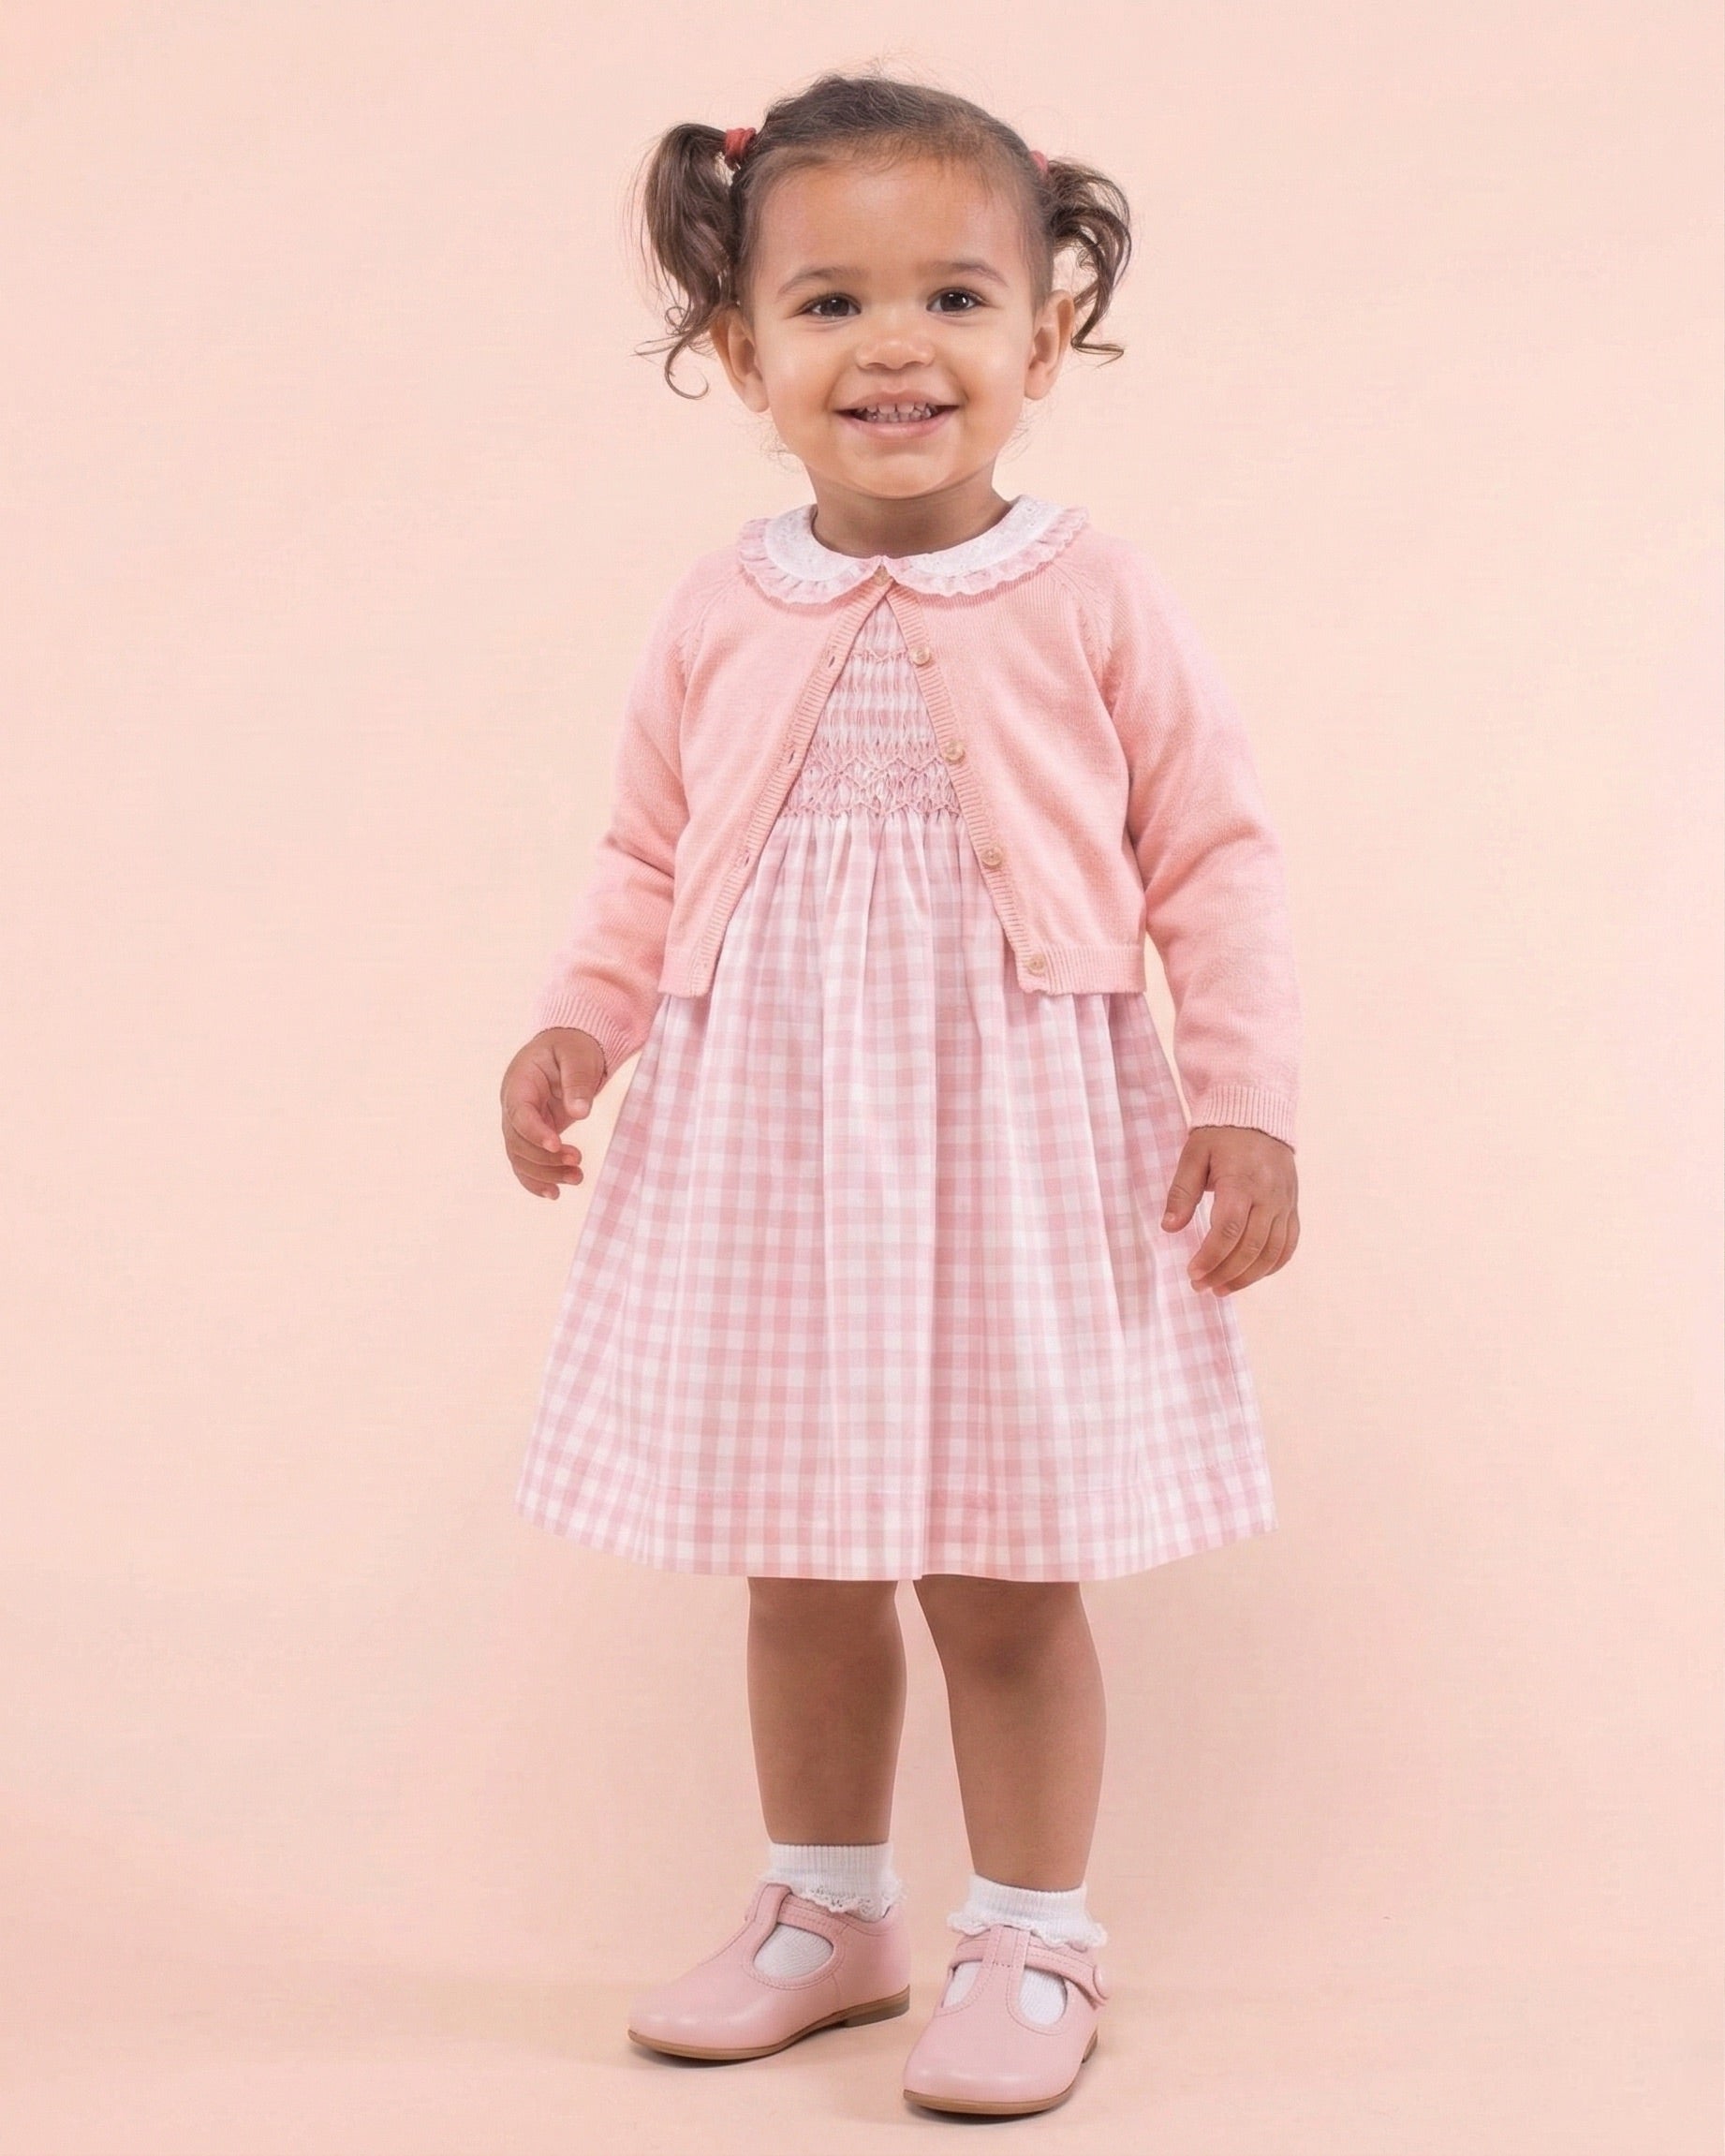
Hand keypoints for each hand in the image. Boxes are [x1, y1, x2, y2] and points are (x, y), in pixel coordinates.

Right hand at [500, 1027, 606, 1199]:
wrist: (568, 1047)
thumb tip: (579, 1112)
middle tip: (578, 1161)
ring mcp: (519, 1122)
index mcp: (520, 1082)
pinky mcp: (531, 1134)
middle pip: (516, 1141)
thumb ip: (577, 1081)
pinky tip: (554, 1193)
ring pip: (520, 1157)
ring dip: (545, 1173)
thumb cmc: (572, 1047)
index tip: (557, 1146)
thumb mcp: (578, 1056)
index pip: (519, 1113)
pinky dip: (536, 1180)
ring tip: (578, 1178)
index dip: (534, 1133)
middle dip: (544, 1158)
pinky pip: (525, 1162)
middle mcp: (513, 1105)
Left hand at [1160, 1124, 1298, 1295]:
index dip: (1211, 1256)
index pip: (1229, 1229)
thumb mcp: (1193, 1155)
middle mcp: (1269, 1196)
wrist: (1258, 1116)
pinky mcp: (1292, 1207)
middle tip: (1200, 1287)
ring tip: (1221, 1289)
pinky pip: (1289, 1245)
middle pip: (1251, 1247)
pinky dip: (1271, 1266)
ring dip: (1247, 1277)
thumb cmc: (1221, 1136)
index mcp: (1241, 1181)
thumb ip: (1181, 1192)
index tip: (1192, 1273)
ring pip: (1272, 1252)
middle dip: (1224, 1273)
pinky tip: (1249, 1276)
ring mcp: (1285, 1203)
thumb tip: (1169, 1227)